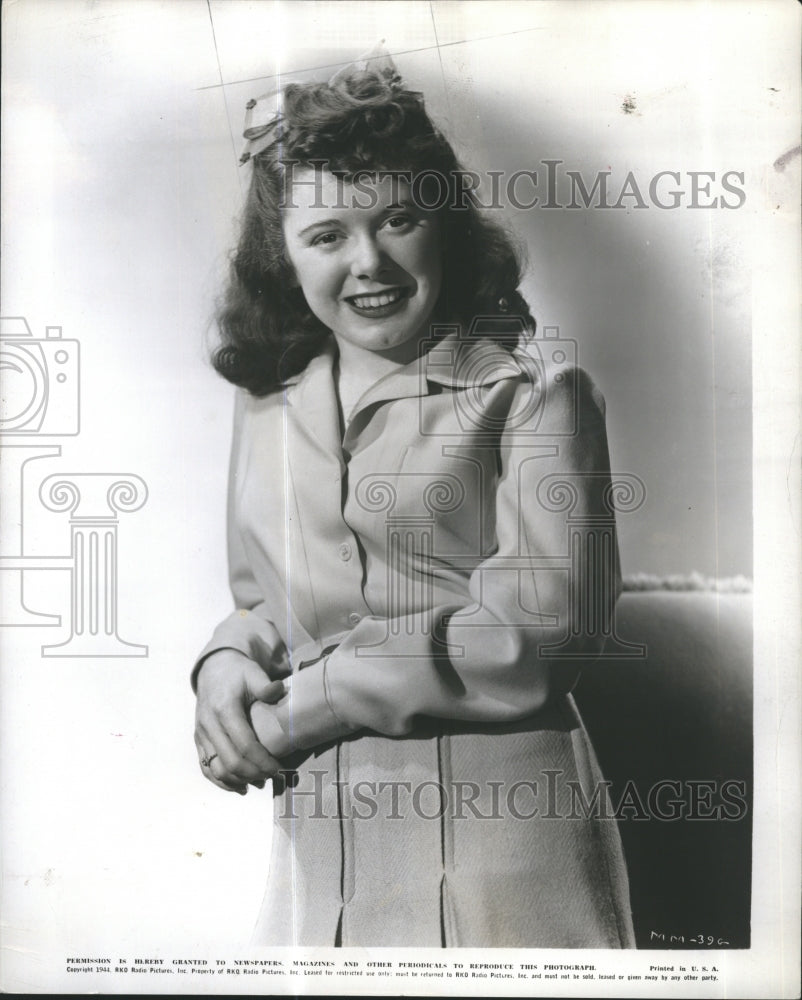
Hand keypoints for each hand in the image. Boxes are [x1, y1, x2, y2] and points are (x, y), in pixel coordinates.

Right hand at [194, 648, 286, 793]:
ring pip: (216, 769)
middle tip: (273, 776)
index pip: (244, 745)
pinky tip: (239, 787)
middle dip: (254, 773)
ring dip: (238, 781)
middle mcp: (209, 724)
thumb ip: (265, 685)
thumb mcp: (253, 673)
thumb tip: (278, 690)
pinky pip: (206, 767)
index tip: (279, 767)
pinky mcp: (198, 740)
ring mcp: (200, 734)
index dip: (262, 761)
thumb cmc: (238, 673)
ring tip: (259, 783)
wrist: (213, 669)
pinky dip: (222, 782)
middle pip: (230, 761)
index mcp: (224, 709)